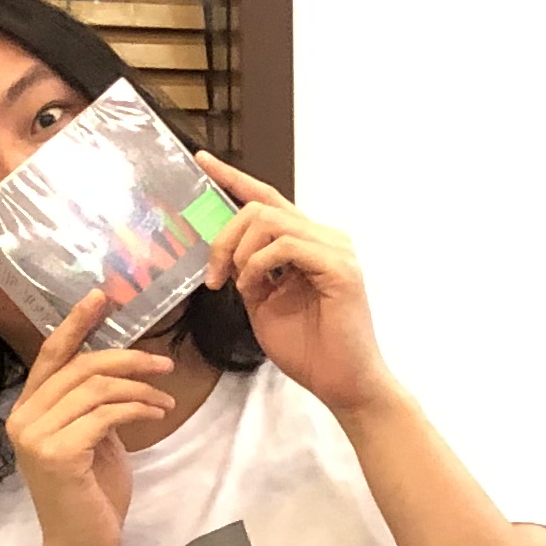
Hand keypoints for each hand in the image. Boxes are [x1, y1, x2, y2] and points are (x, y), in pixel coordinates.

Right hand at [3, 285, 170, 545]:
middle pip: (80, 367)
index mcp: (27, 411)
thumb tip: (117, 375)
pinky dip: (137, 408)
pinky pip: (105, 413)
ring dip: (140, 388)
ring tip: (165, 399)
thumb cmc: (91, 497)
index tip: (101, 297)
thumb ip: (94, 407)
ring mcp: (36, 436)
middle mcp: (23, 418)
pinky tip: (157, 413)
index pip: (51, 356)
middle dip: (127, 358)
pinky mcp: (57, 453)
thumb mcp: (94, 440)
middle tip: (164, 363)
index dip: (76, 323)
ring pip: (96, 388)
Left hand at [195, 161, 388, 413]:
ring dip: (241, 253)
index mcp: (308, 243)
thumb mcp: (264, 305)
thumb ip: (248, 274)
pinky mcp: (340, 268)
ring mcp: (335, 250)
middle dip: (225, 236)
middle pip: (261, 207)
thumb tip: (226, 256)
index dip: (234, 179)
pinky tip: (256, 289)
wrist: (342, 383)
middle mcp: (324, 238)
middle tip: (213, 275)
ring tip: (239, 286)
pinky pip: (287, 246)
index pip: (268, 200)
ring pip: (271, 221)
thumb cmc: (309, 350)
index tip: (203, 162)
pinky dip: (260, 265)